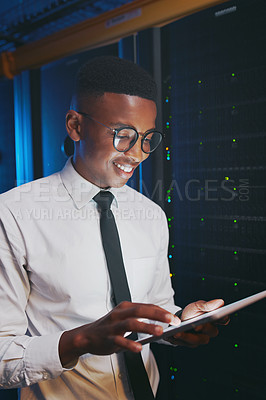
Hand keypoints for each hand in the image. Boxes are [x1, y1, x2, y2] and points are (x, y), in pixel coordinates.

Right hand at [59, 301, 179, 366]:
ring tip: (160, 331)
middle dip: (157, 315)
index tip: (174, 318)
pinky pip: (120, 341)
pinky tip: (139, 348)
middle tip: (171, 320)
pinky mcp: (108, 338)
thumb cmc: (110, 326)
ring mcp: (113, 325)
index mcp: (126, 307)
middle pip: (140, 311)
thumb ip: (140, 318)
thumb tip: (161, 322)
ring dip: (147, 327)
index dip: (161, 311)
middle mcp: (120, 314)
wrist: (87, 336)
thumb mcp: (124, 317)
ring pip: (132, 324)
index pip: (147, 306)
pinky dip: (130, 344)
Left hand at [166, 299, 228, 347]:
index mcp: (215, 320)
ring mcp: (201, 339)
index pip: (224, 319)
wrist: (178, 319)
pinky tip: (175, 334)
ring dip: (189, 336)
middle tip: (197, 326)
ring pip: (199, 340)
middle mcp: (210, 331)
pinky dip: (181, 338)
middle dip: (204, 328)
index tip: (219, 315)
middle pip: (212, 331)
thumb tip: (221, 302)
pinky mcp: (191, 344)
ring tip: (180, 332)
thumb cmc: (191, 312)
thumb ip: (207, 305)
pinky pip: (187, 343)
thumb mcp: (197, 306)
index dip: (223, 318)